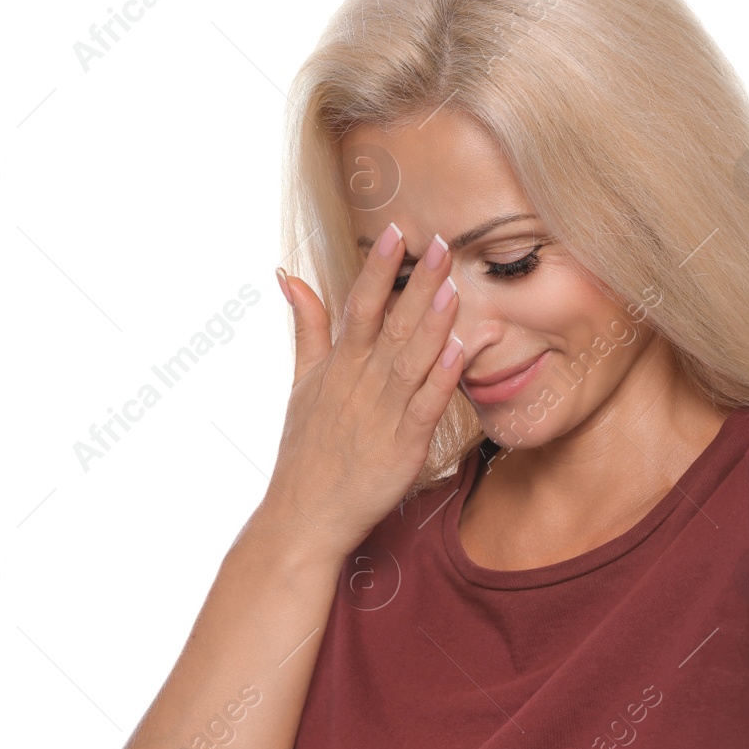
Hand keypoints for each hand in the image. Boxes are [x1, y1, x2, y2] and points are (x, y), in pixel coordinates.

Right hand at [262, 223, 466, 557]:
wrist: (303, 517)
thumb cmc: (305, 451)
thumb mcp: (300, 382)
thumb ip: (307, 328)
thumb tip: (291, 276)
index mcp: (338, 366)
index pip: (358, 306)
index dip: (377, 269)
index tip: (394, 231)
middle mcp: (359, 384)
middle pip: (390, 325)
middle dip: (416, 284)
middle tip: (441, 243)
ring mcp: (381, 415)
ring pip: (410, 360)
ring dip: (432, 323)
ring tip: (453, 287)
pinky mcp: (402, 447)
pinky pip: (425, 406)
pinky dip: (440, 378)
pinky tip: (457, 350)